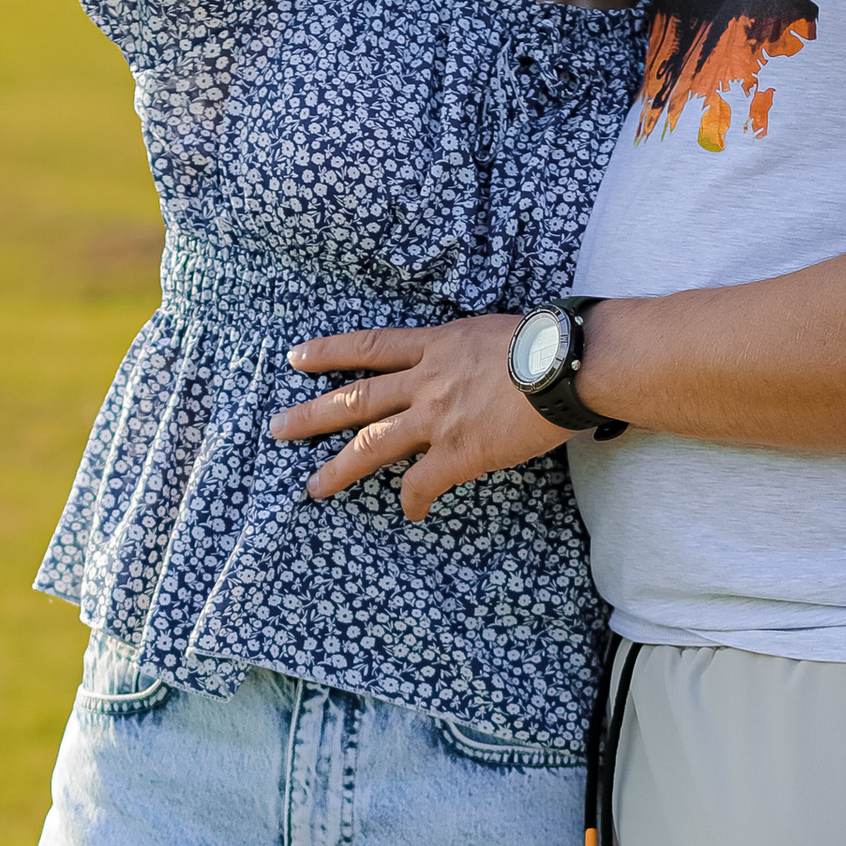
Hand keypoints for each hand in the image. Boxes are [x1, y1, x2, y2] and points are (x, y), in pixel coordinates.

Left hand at [270, 318, 567, 521]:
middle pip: (355, 399)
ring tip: (313, 487)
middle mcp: (426, 381)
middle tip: (277, 428)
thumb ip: (464, 350)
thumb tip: (465, 363)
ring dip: (339, 469)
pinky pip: (422, 484)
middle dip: (311, 415)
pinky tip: (409, 514)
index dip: (329, 352)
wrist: (568, 363)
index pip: (370, 346)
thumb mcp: (490, 331)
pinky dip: (412, 502)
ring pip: (373, 446)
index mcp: (434, 345)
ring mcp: (437, 418)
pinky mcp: (459, 453)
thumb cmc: (545, 342)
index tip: (296, 358)